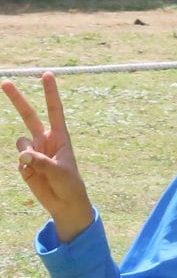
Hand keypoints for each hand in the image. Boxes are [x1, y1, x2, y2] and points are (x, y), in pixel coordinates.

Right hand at [6, 73, 94, 241]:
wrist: (64, 202)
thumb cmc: (69, 184)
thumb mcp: (60, 172)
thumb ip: (41, 162)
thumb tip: (23, 155)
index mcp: (60, 136)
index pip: (54, 110)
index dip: (50, 93)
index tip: (47, 74)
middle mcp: (45, 139)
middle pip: (29, 115)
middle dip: (17, 99)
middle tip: (5, 81)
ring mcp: (33, 150)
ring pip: (21, 143)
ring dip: (27, 154)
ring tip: (40, 167)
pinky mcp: (24, 163)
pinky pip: (19, 160)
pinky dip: (24, 168)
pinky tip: (35, 176)